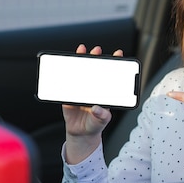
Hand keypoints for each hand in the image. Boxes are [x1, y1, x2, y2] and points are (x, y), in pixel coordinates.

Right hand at [63, 44, 122, 163]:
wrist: (80, 133)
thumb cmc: (94, 125)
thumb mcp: (101, 121)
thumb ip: (102, 116)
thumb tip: (98, 108)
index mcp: (104, 92)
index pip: (110, 75)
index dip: (115, 64)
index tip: (118, 54)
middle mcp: (93, 88)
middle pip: (95, 70)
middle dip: (96, 57)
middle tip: (96, 50)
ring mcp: (81, 89)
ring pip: (81, 72)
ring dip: (81, 60)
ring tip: (81, 50)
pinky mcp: (69, 94)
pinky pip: (67, 82)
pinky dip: (65, 74)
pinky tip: (65, 66)